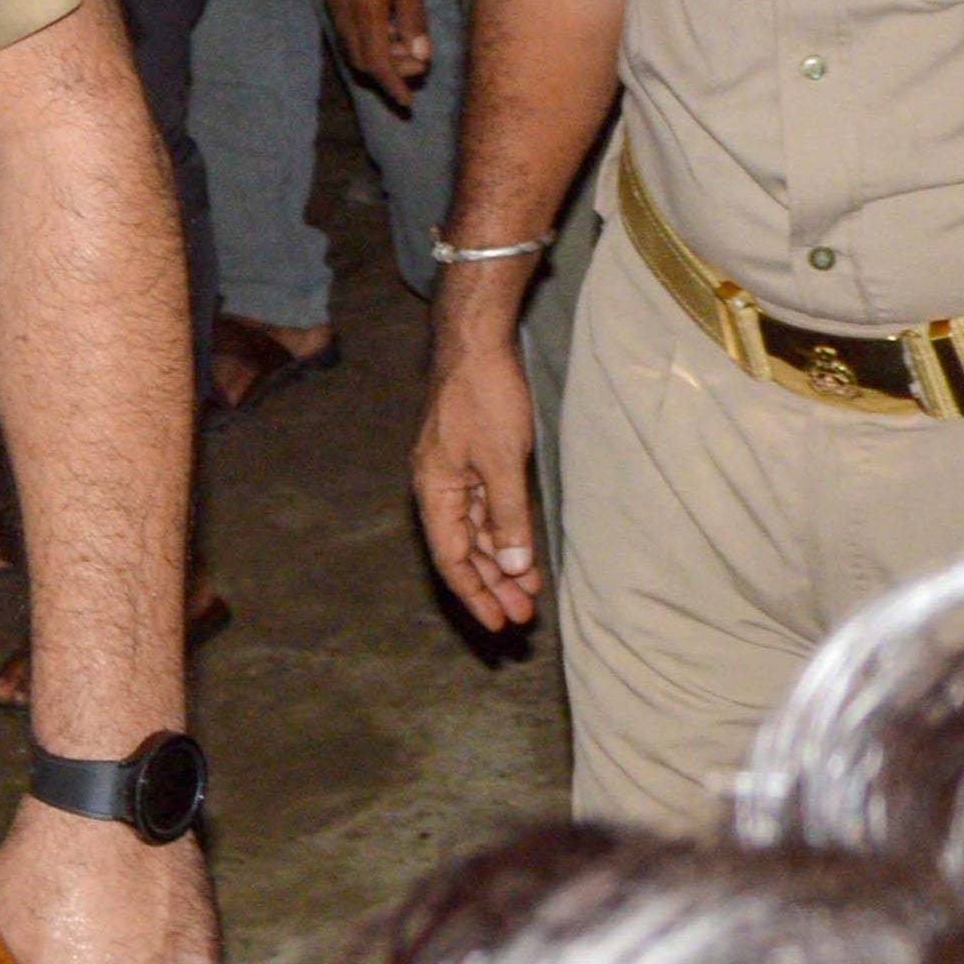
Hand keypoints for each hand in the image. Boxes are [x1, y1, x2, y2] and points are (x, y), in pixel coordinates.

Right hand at [328, 0, 432, 97]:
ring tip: (406, 44)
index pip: (376, 62)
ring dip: (377, 53)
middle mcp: (340, 7)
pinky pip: (347, 25)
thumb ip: (413, 20)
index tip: (407, 102)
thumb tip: (418, 57)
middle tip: (417, 64)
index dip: (392, 85)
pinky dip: (368, 35)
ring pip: (351, 43)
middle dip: (388, 70)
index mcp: (363, 7)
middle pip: (360, 59)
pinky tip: (389, 23)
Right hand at [412, 331, 543, 630]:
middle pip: (463, 551)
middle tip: (522, 617)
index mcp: (434, 491)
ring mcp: (455, 474)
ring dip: (502, 562)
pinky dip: (504, 531)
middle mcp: (438, 488)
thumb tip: (515, 565)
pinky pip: (485, 508)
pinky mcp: (472, 459)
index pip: (451, 558)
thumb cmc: (483, 396)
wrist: (477, 340)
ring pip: (476, 532)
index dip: (474, 594)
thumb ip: (508, 516)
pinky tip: (522, 550)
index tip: (498, 623)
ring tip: (528, 592)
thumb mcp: (501, 461)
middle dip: (493, 585)